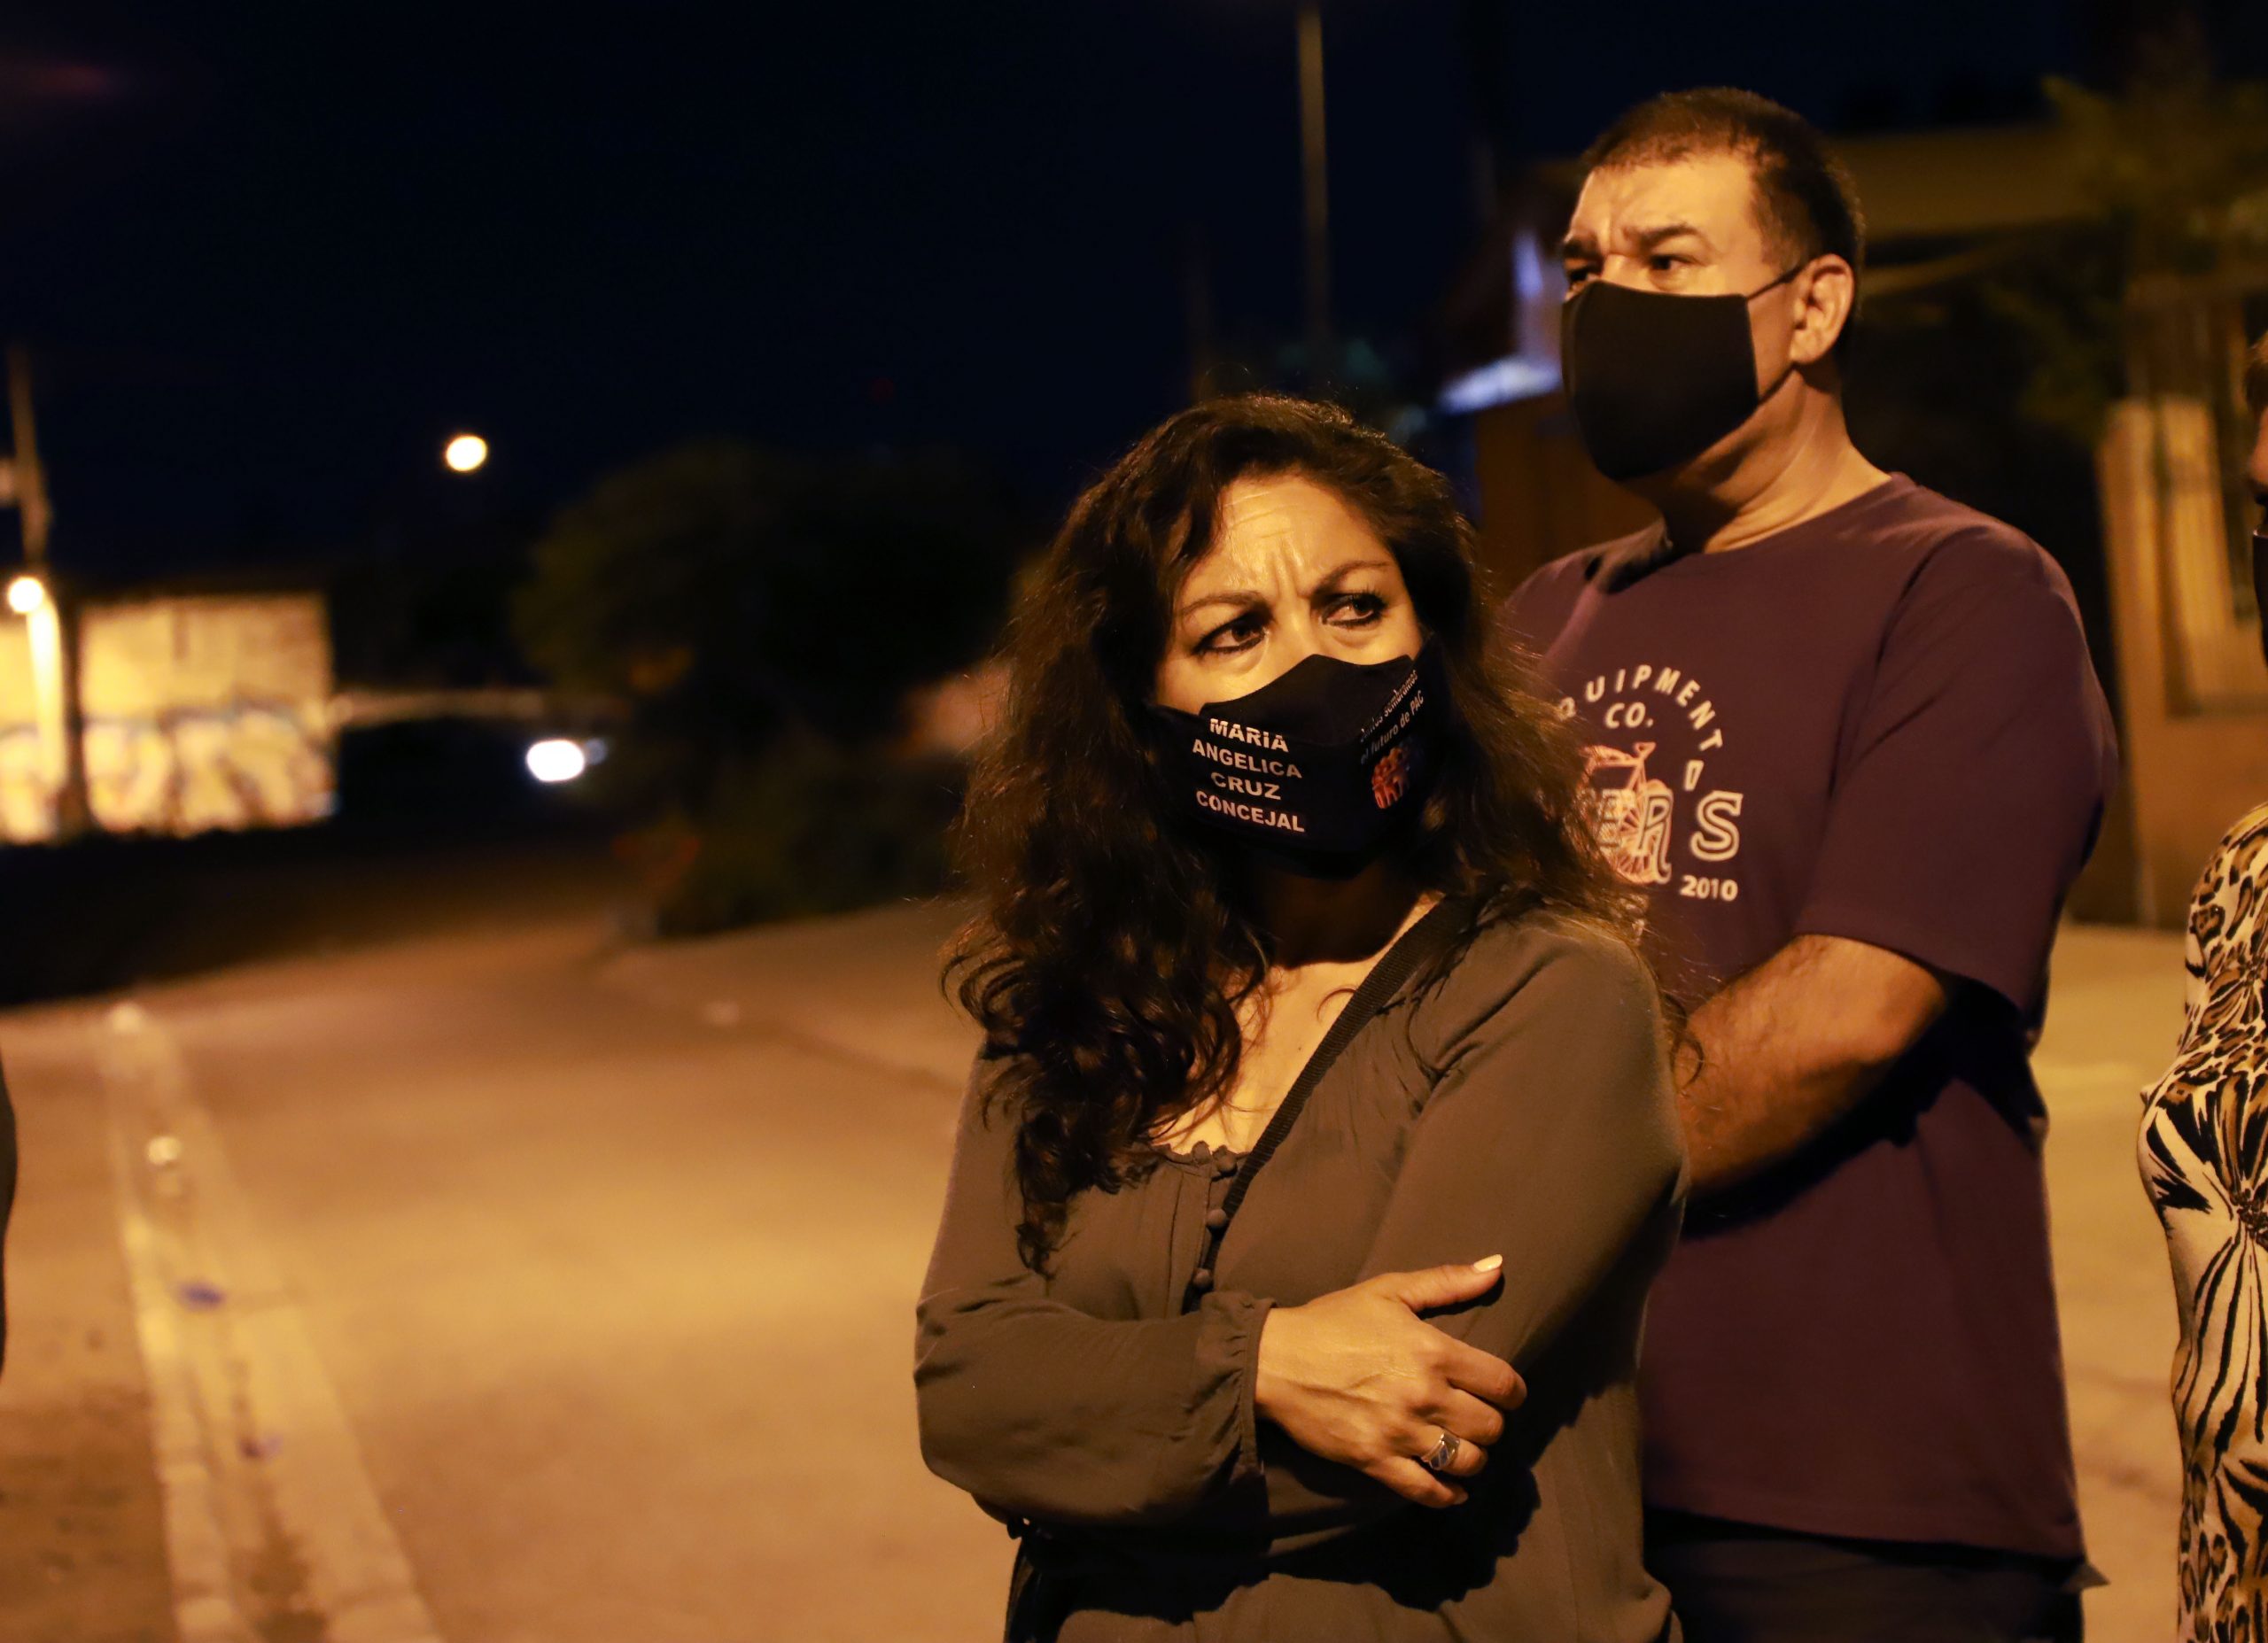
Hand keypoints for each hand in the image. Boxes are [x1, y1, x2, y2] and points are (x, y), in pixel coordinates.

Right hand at [1253, 1256, 1523, 1507]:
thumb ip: (1447, 1281)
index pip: (1503, 1384)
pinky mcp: (1376, 1462)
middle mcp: (1424, 1396)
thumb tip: (1498, 1266)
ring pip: (1467, 1461)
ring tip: (1463, 1446)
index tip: (1504, 1392)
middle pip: (1491, 1427)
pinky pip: (1428, 1491)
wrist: (1276, 1360)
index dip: (1513, 1392)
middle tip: (1477, 1416)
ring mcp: (1400, 1433)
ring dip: (1473, 1457)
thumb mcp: (1389, 1290)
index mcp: (1434, 1351)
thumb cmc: (1334, 1321)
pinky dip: (1448, 1495)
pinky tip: (1453, 1488)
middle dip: (1492, 1423)